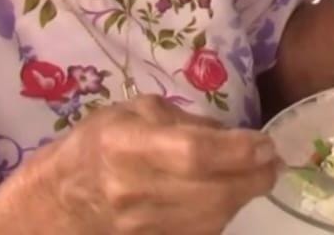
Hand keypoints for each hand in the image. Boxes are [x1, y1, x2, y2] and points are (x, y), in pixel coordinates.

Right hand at [51, 95, 278, 234]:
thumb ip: (185, 121)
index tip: (265, 142)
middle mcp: (136, 190)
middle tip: (272, 162)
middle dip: (254, 177)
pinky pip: (202, 232)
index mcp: (128, 146)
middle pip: (212, 193)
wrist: (61, 201)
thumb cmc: (98, 144)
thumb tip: (233, 136)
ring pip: (212, 218)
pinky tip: (227, 196)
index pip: (194, 153)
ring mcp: (144, 225)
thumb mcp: (135, 112)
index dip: (238, 150)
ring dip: (242, 196)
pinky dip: (222, 214)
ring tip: (255, 176)